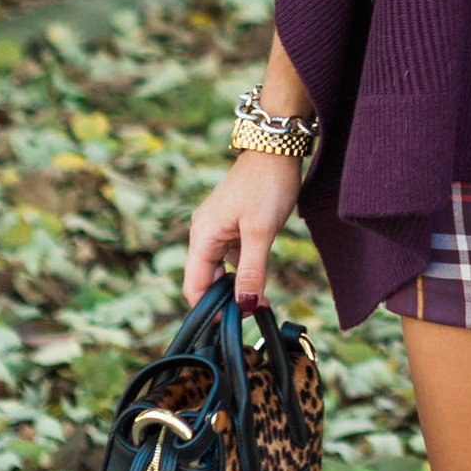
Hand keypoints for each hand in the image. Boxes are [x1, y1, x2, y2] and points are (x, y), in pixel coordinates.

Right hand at [184, 152, 303, 309]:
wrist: (276, 149)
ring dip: (236, 286)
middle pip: (205, 280)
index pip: (194, 286)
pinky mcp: (232, 225)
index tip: (234, 321)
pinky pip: (231, 256)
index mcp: (202, 236)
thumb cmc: (266, 185)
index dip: (210, 309)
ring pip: (220, 269)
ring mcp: (217, 228)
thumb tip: (244, 305)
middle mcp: (203, 233)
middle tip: (254, 311)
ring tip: (260, 299)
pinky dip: (243, 270)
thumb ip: (251, 270)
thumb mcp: (260, 232)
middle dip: (226, 300)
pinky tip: (260, 278)